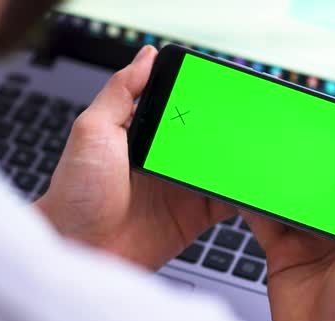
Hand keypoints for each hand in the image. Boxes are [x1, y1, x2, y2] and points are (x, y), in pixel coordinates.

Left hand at [35, 46, 234, 269]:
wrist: (80, 249)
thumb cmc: (75, 193)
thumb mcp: (92, 130)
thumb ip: (120, 92)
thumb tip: (145, 57)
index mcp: (142, 132)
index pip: (180, 105)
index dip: (201, 96)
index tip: (224, 87)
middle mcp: (164, 157)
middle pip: (206, 135)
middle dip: (229, 126)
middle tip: (250, 117)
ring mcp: (181, 186)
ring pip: (221, 165)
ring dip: (240, 158)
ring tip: (258, 147)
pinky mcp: (193, 216)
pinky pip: (226, 201)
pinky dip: (243, 193)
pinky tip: (252, 184)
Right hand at [241, 148, 334, 320]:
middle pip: (326, 186)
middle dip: (314, 164)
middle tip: (301, 138)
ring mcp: (311, 239)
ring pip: (295, 199)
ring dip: (283, 180)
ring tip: (272, 156)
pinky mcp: (283, 249)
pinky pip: (267, 219)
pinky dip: (256, 203)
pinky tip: (250, 187)